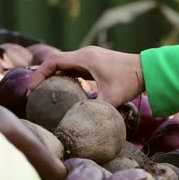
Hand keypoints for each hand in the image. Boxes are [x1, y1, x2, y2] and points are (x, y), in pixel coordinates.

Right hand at [28, 46, 143, 107]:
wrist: (147, 69)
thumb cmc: (130, 81)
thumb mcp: (111, 98)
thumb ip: (95, 110)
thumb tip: (81, 125)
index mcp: (85, 58)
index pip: (53, 62)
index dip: (39, 74)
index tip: (31, 89)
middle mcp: (85, 54)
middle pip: (56, 62)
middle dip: (42, 76)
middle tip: (33, 93)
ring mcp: (90, 57)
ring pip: (64, 64)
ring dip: (53, 75)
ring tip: (43, 92)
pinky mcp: (95, 62)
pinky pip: (74, 67)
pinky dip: (65, 76)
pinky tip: (62, 89)